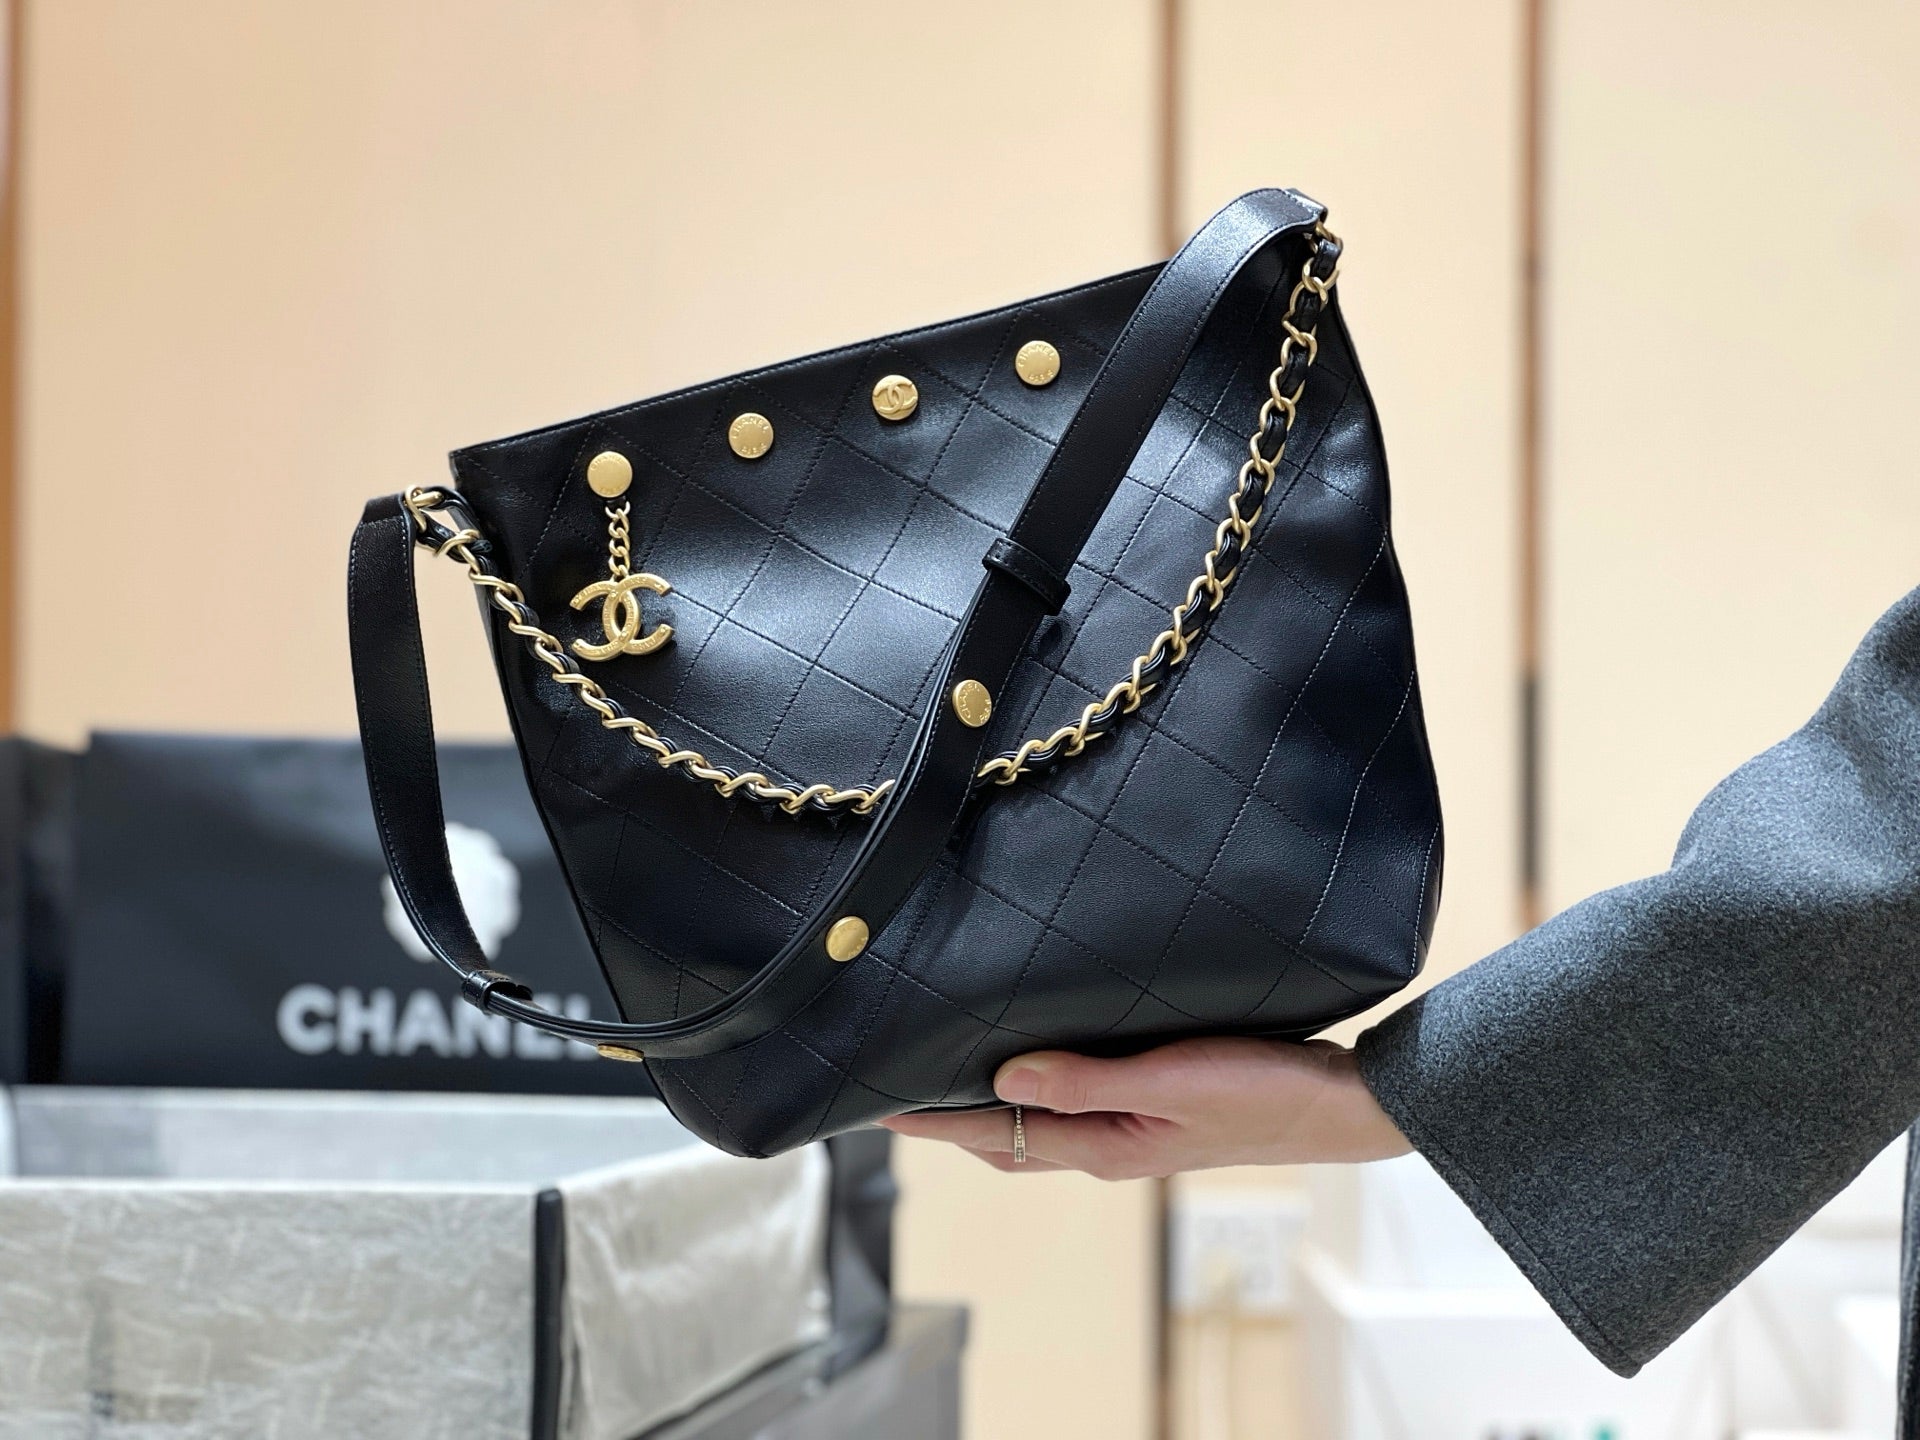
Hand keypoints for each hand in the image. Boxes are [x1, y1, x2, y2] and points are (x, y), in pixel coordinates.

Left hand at [879, 1035, 1409, 1178]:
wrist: (1341, 1104)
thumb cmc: (1263, 1092)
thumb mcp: (1169, 1084)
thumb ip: (1085, 1082)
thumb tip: (1002, 1081)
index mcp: (1103, 1147)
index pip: (994, 1136)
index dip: (933, 1120)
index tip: (877, 1105)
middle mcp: (1108, 1146)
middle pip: (1005, 1141)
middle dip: (948, 1120)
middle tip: (896, 1089)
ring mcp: (1132, 1132)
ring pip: (1038, 1123)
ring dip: (989, 1106)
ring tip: (946, 1071)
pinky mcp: (1156, 1110)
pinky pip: (1076, 1103)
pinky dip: (1038, 1088)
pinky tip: (1035, 1059)